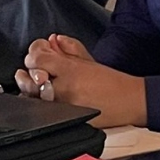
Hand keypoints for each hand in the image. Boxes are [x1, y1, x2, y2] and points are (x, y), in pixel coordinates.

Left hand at [15, 34, 145, 128]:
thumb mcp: (90, 60)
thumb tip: (53, 40)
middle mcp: (64, 87)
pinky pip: (43, 111)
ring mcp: (63, 106)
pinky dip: (39, 103)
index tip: (38, 53)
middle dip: (29, 71)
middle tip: (35, 70)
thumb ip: (69, 47)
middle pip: (31, 77)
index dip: (34, 52)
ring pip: (33, 96)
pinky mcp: (66, 119)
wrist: (129, 102)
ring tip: (37, 84)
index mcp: (71, 69)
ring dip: (30, 88)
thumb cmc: (113, 82)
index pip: (37, 57)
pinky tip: (44, 98)